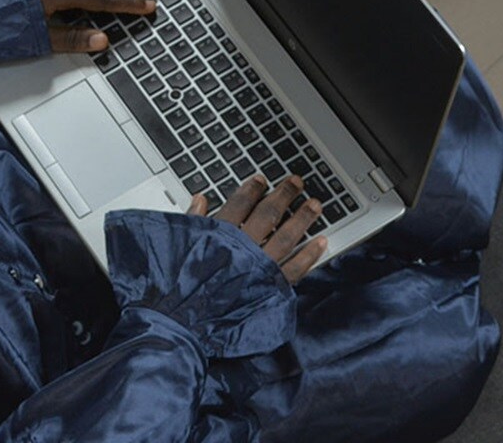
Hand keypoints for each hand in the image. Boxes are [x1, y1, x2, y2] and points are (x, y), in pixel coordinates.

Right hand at [188, 175, 327, 282]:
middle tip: (296, 182)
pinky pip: (295, 269)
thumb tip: (199, 199)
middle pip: (268, 215)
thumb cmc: (181, 287)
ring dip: (302, 219)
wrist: (186, 321)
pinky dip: (310, 255)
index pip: (239, 204)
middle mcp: (243, 248)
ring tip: (315, 204)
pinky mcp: (269, 288)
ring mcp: (259, 268)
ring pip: (286, 237)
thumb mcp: (182, 246)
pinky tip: (321, 241)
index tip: (261, 180)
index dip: (252, 189)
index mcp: (219, 235)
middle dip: (284, 195)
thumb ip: (193, 221)